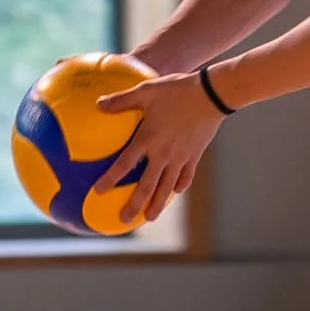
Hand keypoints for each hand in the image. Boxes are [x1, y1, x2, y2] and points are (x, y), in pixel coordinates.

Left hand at [94, 68, 222, 225]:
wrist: (210, 95)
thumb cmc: (176, 90)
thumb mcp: (146, 91)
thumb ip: (122, 100)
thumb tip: (98, 104)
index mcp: (147, 139)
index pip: (124, 164)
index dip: (110, 179)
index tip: (98, 191)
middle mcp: (162, 154)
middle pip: (146, 186)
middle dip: (134, 205)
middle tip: (124, 220)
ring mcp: (180, 158)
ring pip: (166, 188)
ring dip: (157, 204)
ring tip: (150, 218)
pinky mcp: (194, 156)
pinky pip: (185, 177)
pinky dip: (179, 187)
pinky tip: (175, 192)